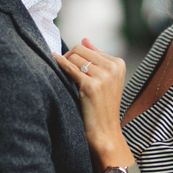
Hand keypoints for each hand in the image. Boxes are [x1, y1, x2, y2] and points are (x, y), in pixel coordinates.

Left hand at [53, 39, 125, 154]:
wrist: (104, 132)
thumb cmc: (101, 106)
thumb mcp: (105, 80)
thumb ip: (96, 58)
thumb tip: (85, 39)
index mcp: (118, 63)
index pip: (87, 48)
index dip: (75, 57)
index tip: (70, 68)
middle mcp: (113, 67)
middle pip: (79, 49)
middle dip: (68, 58)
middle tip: (64, 73)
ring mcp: (103, 76)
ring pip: (74, 56)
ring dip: (65, 64)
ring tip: (65, 78)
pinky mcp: (91, 86)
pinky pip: (69, 67)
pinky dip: (59, 63)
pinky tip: (53, 61)